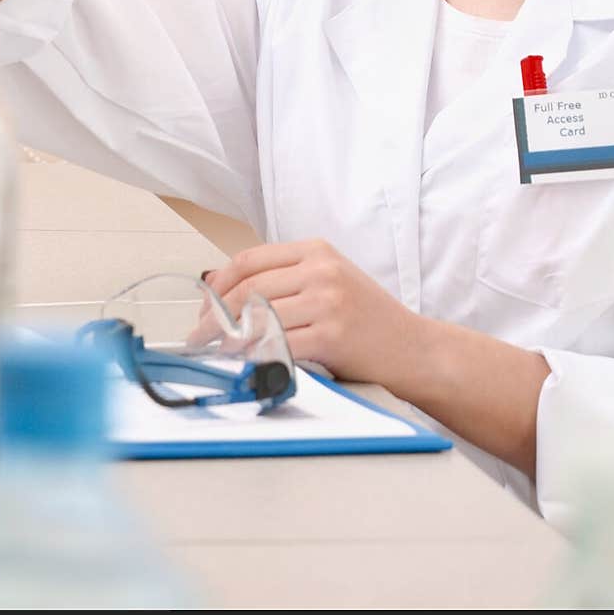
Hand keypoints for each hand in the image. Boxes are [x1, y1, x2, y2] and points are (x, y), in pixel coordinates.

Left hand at [203, 240, 413, 383]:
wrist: (414, 349)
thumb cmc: (369, 320)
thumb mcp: (329, 282)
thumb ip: (285, 280)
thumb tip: (224, 292)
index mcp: (316, 251)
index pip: (249, 260)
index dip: (218, 285)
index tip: (204, 307)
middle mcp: (321, 270)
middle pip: (248, 288)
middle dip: (214, 315)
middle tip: (199, 336)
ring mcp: (327, 301)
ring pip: (257, 317)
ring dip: (227, 339)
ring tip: (215, 351)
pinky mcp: (331, 335)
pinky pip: (277, 345)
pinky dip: (253, 356)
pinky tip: (243, 364)